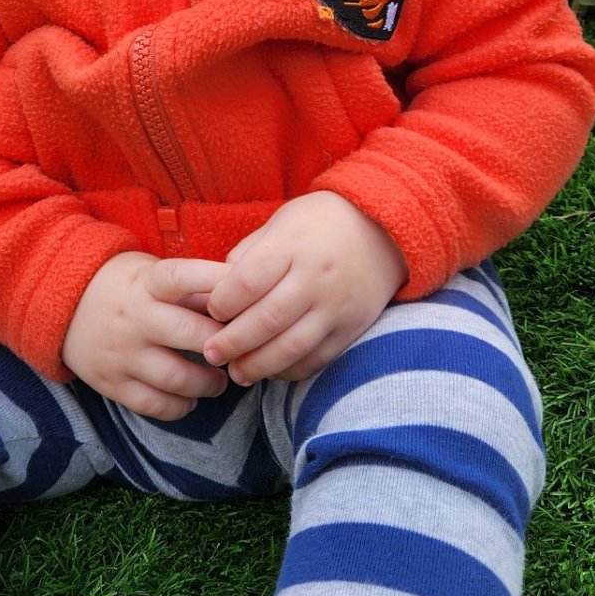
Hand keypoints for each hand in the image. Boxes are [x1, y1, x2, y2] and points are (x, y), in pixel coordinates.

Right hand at [62, 251, 233, 419]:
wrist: (60, 305)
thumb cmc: (124, 286)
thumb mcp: (151, 272)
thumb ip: (191, 287)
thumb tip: (241, 299)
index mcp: (146, 283)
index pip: (184, 276)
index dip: (218, 282)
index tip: (248, 293)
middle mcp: (134, 318)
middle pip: (189, 334)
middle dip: (224, 345)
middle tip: (239, 350)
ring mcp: (122, 354)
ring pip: (176, 378)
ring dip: (209, 384)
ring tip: (218, 380)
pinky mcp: (112, 384)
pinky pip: (154, 405)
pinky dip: (180, 407)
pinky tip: (190, 398)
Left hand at [199, 191, 406, 385]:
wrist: (383, 230)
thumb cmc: (320, 224)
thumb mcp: (281, 222)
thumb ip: (249, 255)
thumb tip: (218, 289)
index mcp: (291, 246)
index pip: (248, 281)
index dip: (223, 302)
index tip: (211, 312)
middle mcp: (314, 278)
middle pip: (267, 319)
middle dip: (233, 342)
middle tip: (212, 353)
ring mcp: (336, 306)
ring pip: (291, 346)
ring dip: (258, 365)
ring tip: (236, 373)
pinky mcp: (351, 328)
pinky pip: (317, 358)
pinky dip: (290, 370)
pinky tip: (270, 371)